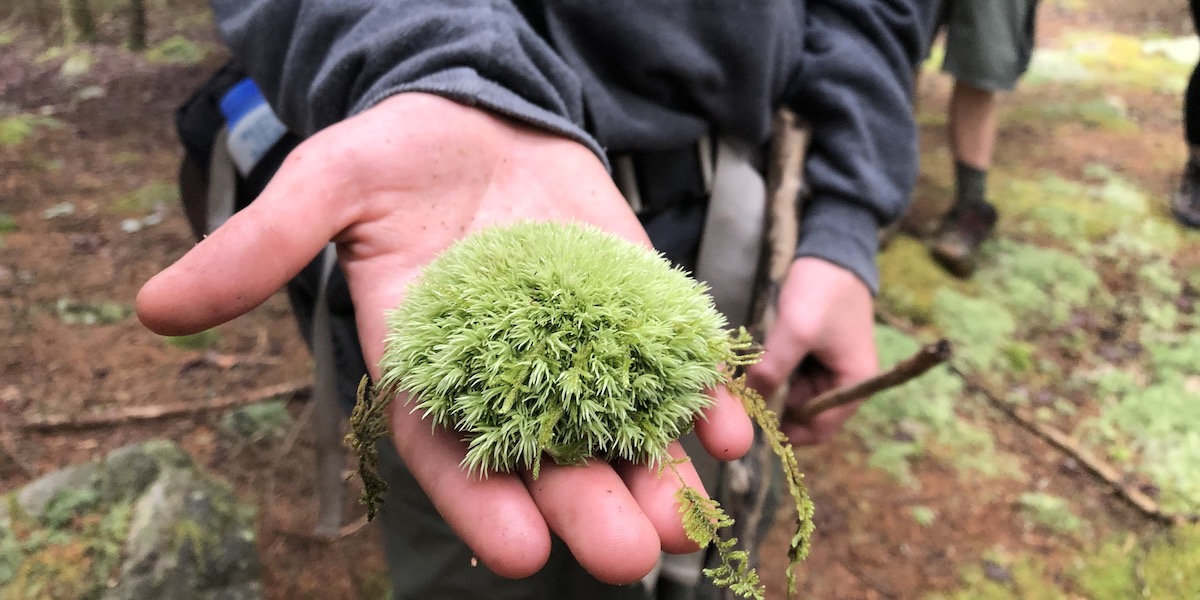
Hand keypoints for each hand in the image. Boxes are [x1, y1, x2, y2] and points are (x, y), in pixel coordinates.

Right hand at [136, 93, 753, 583]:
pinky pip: (672, 367)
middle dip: (587, 508)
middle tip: (629, 554)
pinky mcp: (634, 312)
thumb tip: (153, 310)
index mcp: (432, 368)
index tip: (518, 550)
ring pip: (622, 430)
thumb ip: (262, 246)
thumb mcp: (328, 186)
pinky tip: (731, 423)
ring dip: (657, 474)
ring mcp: (581, 350)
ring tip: (690, 515)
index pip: (451, 455)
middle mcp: (510, 378)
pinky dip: (701, 397)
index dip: (479, 504)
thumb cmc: (397, 154)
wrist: (482, 114)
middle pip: (549, 462)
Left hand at [745, 257, 877, 444]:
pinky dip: (771, 371)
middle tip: (741, 401)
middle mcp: (843, 380)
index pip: (822, 428)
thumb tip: (748, 401)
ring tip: (743, 379)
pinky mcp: (812, 351)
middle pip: (805, 412)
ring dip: (770, 388)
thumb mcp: (797, 331)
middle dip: (775, 407)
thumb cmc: (822, 292)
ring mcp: (827, 365)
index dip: (789, 433)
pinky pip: (789, 373)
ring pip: (793, 392)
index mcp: (853, 383)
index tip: (755, 426)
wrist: (830, 250)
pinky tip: (752, 362)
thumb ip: (774, 370)